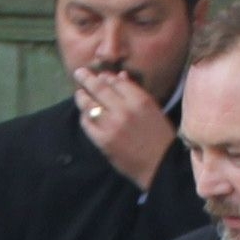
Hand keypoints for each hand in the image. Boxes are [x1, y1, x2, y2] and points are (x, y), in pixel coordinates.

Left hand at [70, 59, 174, 179]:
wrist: (160, 166)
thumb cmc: (160, 136)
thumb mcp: (153, 109)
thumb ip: (135, 91)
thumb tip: (119, 75)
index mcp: (140, 100)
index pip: (116, 81)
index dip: (105, 76)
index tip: (100, 76)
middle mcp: (124, 109)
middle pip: (99, 88)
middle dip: (86, 78)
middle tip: (79, 73)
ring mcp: (111, 125)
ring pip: (89, 104)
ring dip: (82, 96)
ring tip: (79, 93)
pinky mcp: (103, 140)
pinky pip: (87, 123)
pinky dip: (84, 117)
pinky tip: (85, 114)